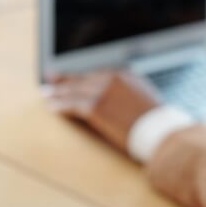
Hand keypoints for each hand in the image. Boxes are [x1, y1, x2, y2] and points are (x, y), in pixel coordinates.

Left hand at [45, 70, 160, 153]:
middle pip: (83, 79)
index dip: (82, 77)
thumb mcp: (146, 100)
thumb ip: (130, 95)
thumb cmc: (156, 124)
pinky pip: (72, 105)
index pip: (97, 74)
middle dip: (66, 81)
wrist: (159, 132)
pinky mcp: (95, 107)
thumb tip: (121, 101)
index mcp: (125, 75)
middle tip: (51, 79)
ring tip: (47, 95)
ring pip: (74, 91)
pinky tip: (51, 108)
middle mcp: (112, 79)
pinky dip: (60, 106)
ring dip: (58, 93)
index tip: (73, 78)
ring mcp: (103, 91)